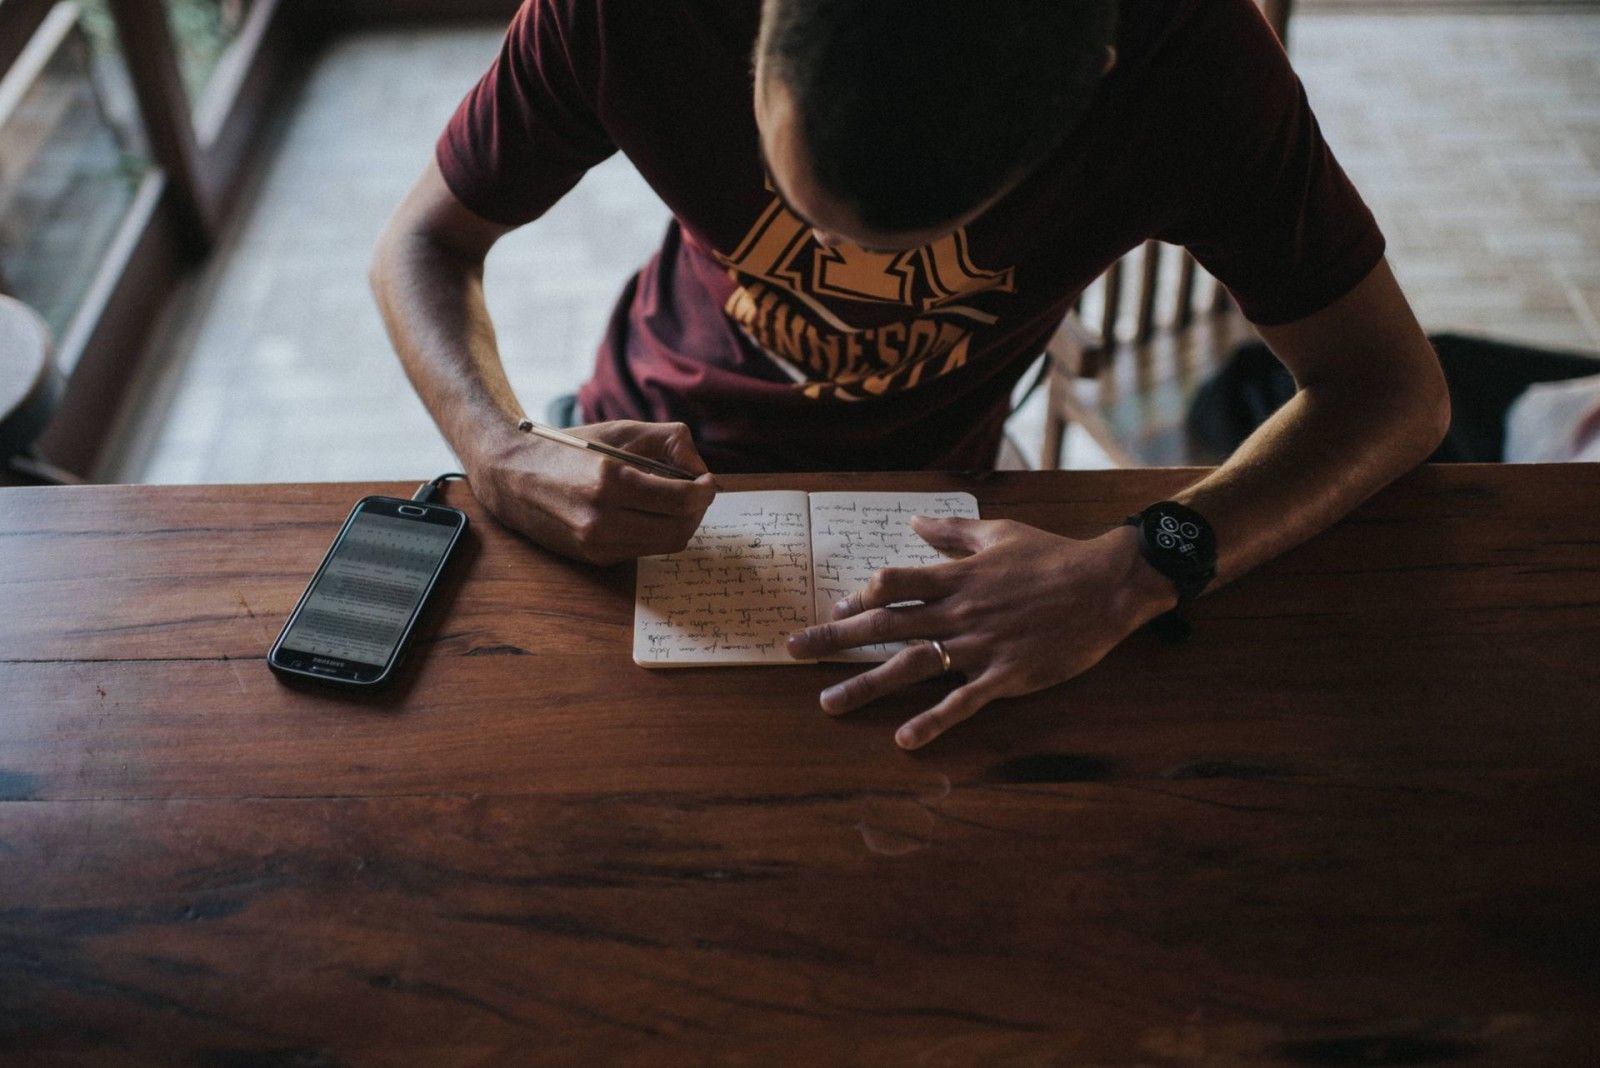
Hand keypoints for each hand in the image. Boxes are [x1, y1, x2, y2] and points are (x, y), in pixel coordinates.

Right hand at [464, 419, 715, 564]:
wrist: (510, 475)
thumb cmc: (568, 448)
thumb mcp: (619, 430)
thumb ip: (669, 442)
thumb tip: (700, 470)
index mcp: (609, 482)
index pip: (681, 500)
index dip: (705, 491)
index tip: (707, 482)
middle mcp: (602, 520)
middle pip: (679, 530)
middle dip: (698, 511)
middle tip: (698, 492)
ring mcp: (597, 545)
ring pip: (665, 545)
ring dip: (681, 524)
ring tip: (677, 501)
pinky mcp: (595, 558)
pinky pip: (644, 550)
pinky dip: (656, 533)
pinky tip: (649, 512)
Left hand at [786, 517, 1175, 748]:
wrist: (1107, 585)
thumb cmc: (1053, 555)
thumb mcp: (999, 532)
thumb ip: (952, 532)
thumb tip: (914, 523)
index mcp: (956, 576)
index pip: (892, 585)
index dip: (859, 597)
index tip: (837, 611)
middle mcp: (958, 611)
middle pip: (885, 625)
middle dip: (834, 639)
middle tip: (793, 651)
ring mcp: (980, 645)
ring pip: (911, 666)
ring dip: (865, 685)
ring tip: (828, 704)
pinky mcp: (1006, 675)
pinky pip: (962, 702)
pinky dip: (932, 721)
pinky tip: (903, 739)